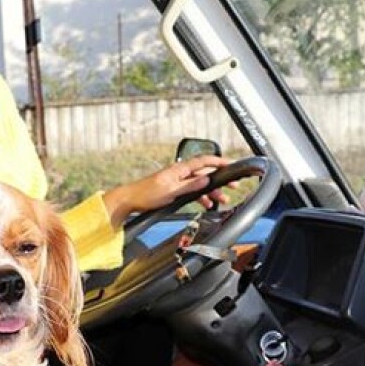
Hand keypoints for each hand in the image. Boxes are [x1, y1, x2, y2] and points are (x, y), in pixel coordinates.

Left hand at [102, 154, 233, 227]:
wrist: (131, 200)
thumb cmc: (146, 194)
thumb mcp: (171, 190)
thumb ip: (190, 185)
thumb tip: (206, 178)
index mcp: (179, 169)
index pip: (203, 161)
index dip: (219, 162)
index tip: (231, 164)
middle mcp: (180, 173)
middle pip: (205, 173)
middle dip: (220, 179)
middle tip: (233, 185)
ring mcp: (177, 181)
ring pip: (200, 184)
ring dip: (212, 191)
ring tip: (222, 199)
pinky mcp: (174, 189)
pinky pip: (192, 191)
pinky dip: (201, 197)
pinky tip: (206, 203)